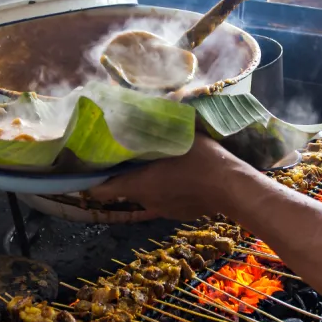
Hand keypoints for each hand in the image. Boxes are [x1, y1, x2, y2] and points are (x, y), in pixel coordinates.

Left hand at [89, 135, 249, 220]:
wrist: (230, 186)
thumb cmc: (201, 158)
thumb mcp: (178, 134)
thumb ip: (158, 124)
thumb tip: (145, 106)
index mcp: (138, 184)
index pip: (101, 191)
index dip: (91, 181)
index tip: (90, 169)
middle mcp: (145, 200)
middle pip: (125, 189)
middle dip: (123, 174)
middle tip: (127, 156)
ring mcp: (163, 210)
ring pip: (146, 195)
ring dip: (146, 182)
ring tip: (155, 165)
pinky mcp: (178, 214)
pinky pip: (164, 200)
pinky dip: (166, 190)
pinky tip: (178, 178)